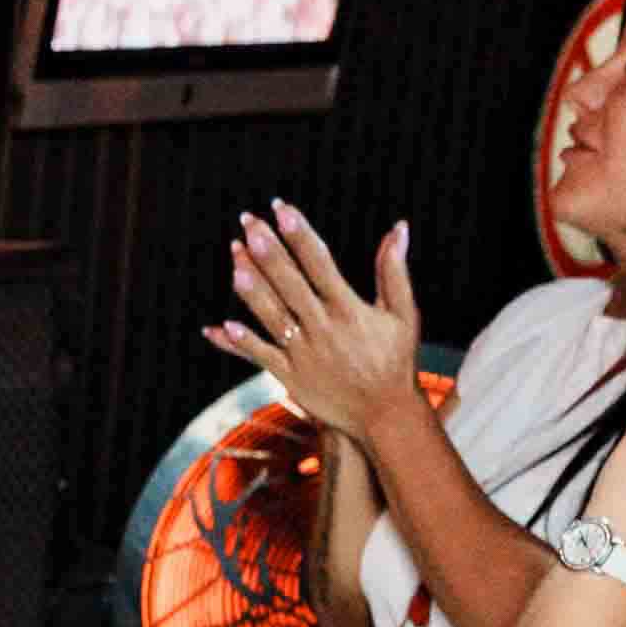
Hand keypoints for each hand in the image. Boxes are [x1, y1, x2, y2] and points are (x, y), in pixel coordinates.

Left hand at [204, 202, 420, 440]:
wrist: (385, 417)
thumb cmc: (396, 361)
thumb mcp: (403, 314)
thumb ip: (394, 270)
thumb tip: (399, 227)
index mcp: (349, 309)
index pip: (319, 262)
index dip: (299, 234)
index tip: (282, 209)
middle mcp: (323, 328)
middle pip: (289, 282)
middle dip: (268, 250)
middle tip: (249, 223)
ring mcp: (304, 354)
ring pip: (271, 315)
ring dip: (251, 287)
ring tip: (235, 260)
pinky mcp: (291, 377)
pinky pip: (261, 356)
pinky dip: (241, 342)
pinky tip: (221, 326)